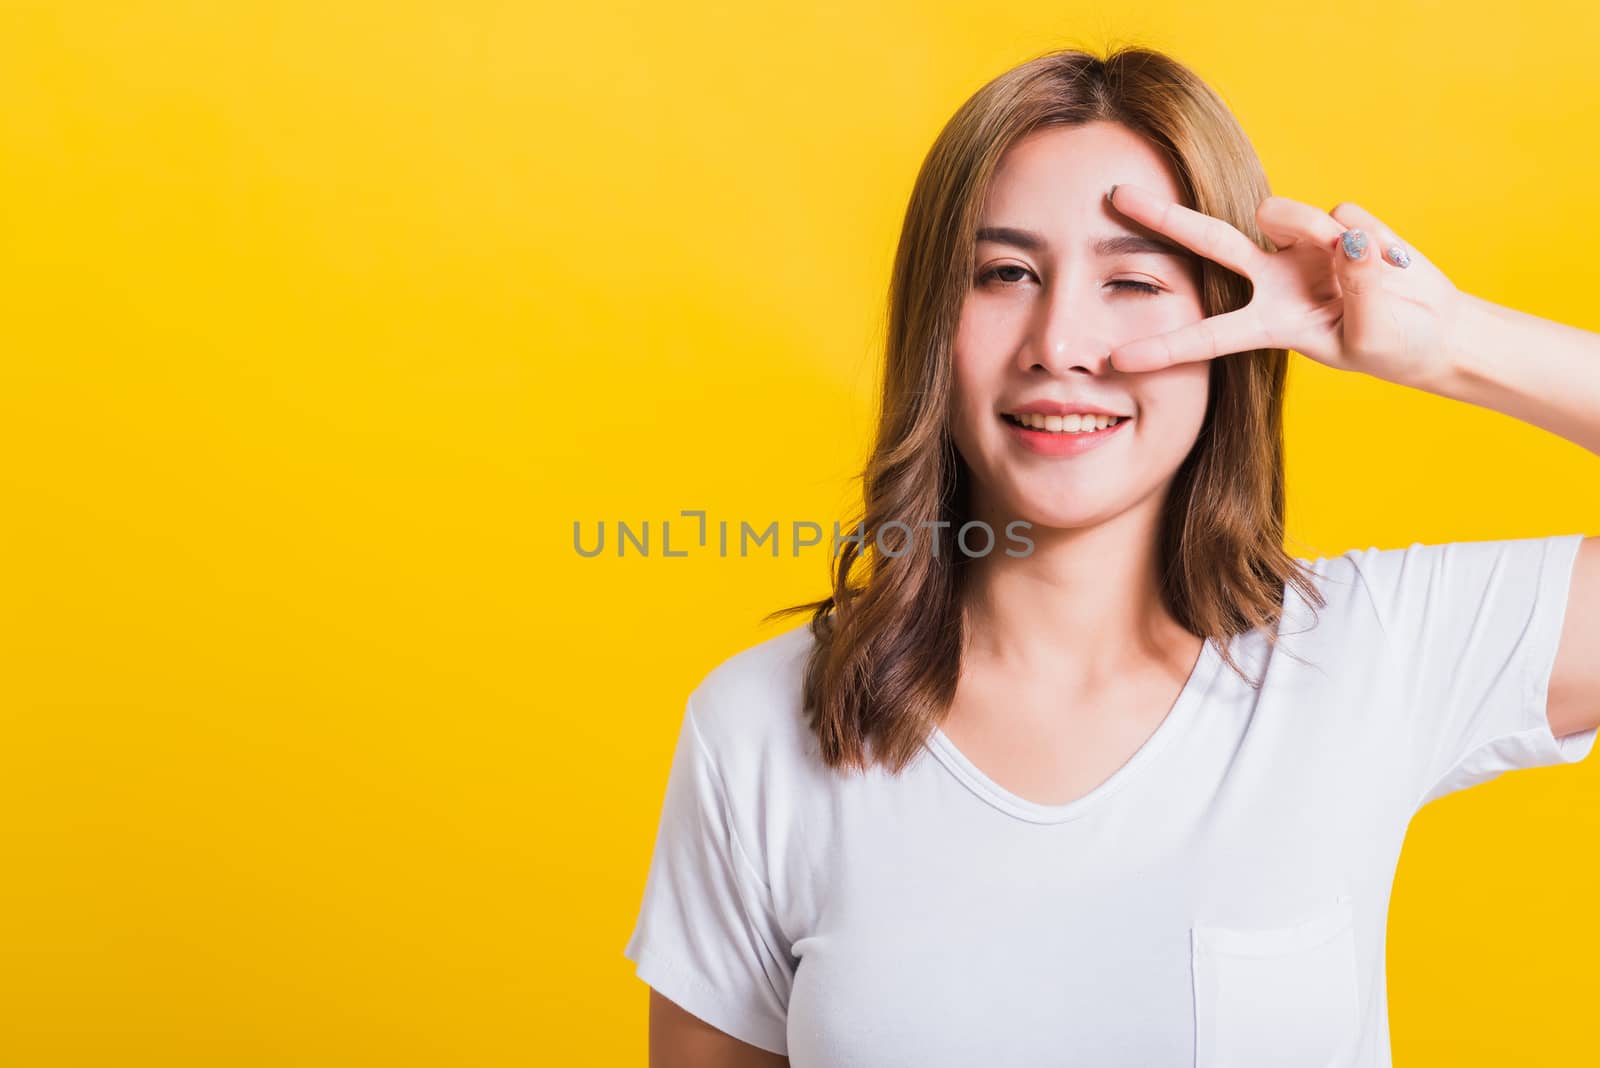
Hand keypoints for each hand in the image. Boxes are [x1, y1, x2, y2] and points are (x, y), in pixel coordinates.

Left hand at [1105, 183, 1467, 389]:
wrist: (1434, 331)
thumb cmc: (1393, 345)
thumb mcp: (1371, 335)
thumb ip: (1356, 285)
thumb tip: (1345, 238)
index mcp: (1269, 324)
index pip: (1208, 336)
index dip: (1164, 347)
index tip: (1115, 359)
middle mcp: (1275, 280)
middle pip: (1210, 242)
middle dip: (1164, 218)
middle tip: (1115, 195)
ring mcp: (1305, 248)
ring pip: (1288, 215)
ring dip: (1318, 231)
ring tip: (1369, 268)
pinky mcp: (1339, 224)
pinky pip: (1348, 215)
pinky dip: (1375, 238)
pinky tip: (1389, 259)